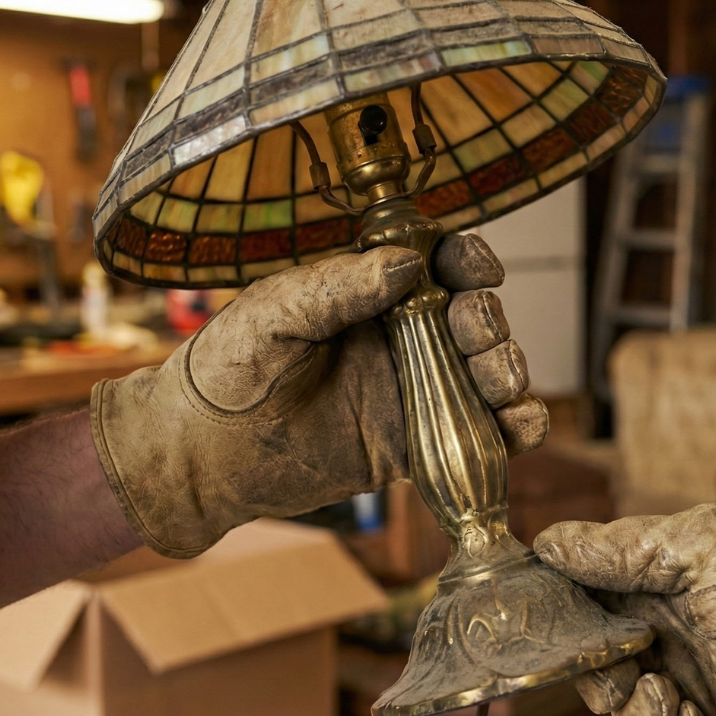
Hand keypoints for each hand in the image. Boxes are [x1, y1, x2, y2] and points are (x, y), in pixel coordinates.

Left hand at [91, 236, 546, 557]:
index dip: (467, 260)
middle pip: (473, 316)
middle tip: (471, 331)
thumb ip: (337, 286)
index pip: (436, 263)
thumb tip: (408, 264)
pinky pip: (480, 435)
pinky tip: (515, 427)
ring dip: (507, 369)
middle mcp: (398, 338)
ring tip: (496, 380)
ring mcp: (410, 392)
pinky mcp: (415, 446)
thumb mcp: (273, 313)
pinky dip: (513, 430)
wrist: (200, 455)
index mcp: (366, 293)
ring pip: (486, 372)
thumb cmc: (225, 370)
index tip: (476, 270)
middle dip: (488, 320)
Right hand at [534, 504, 715, 715]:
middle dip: (598, 676)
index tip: (557, 626)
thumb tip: (548, 542)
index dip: (569, 621)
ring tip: (664, 694)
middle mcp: (671, 640)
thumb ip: (619, 548)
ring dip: (634, 711)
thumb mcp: (697, 544)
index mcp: (660, 590)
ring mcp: (695, 690)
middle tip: (621, 668)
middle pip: (599, 671)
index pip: (590, 609)